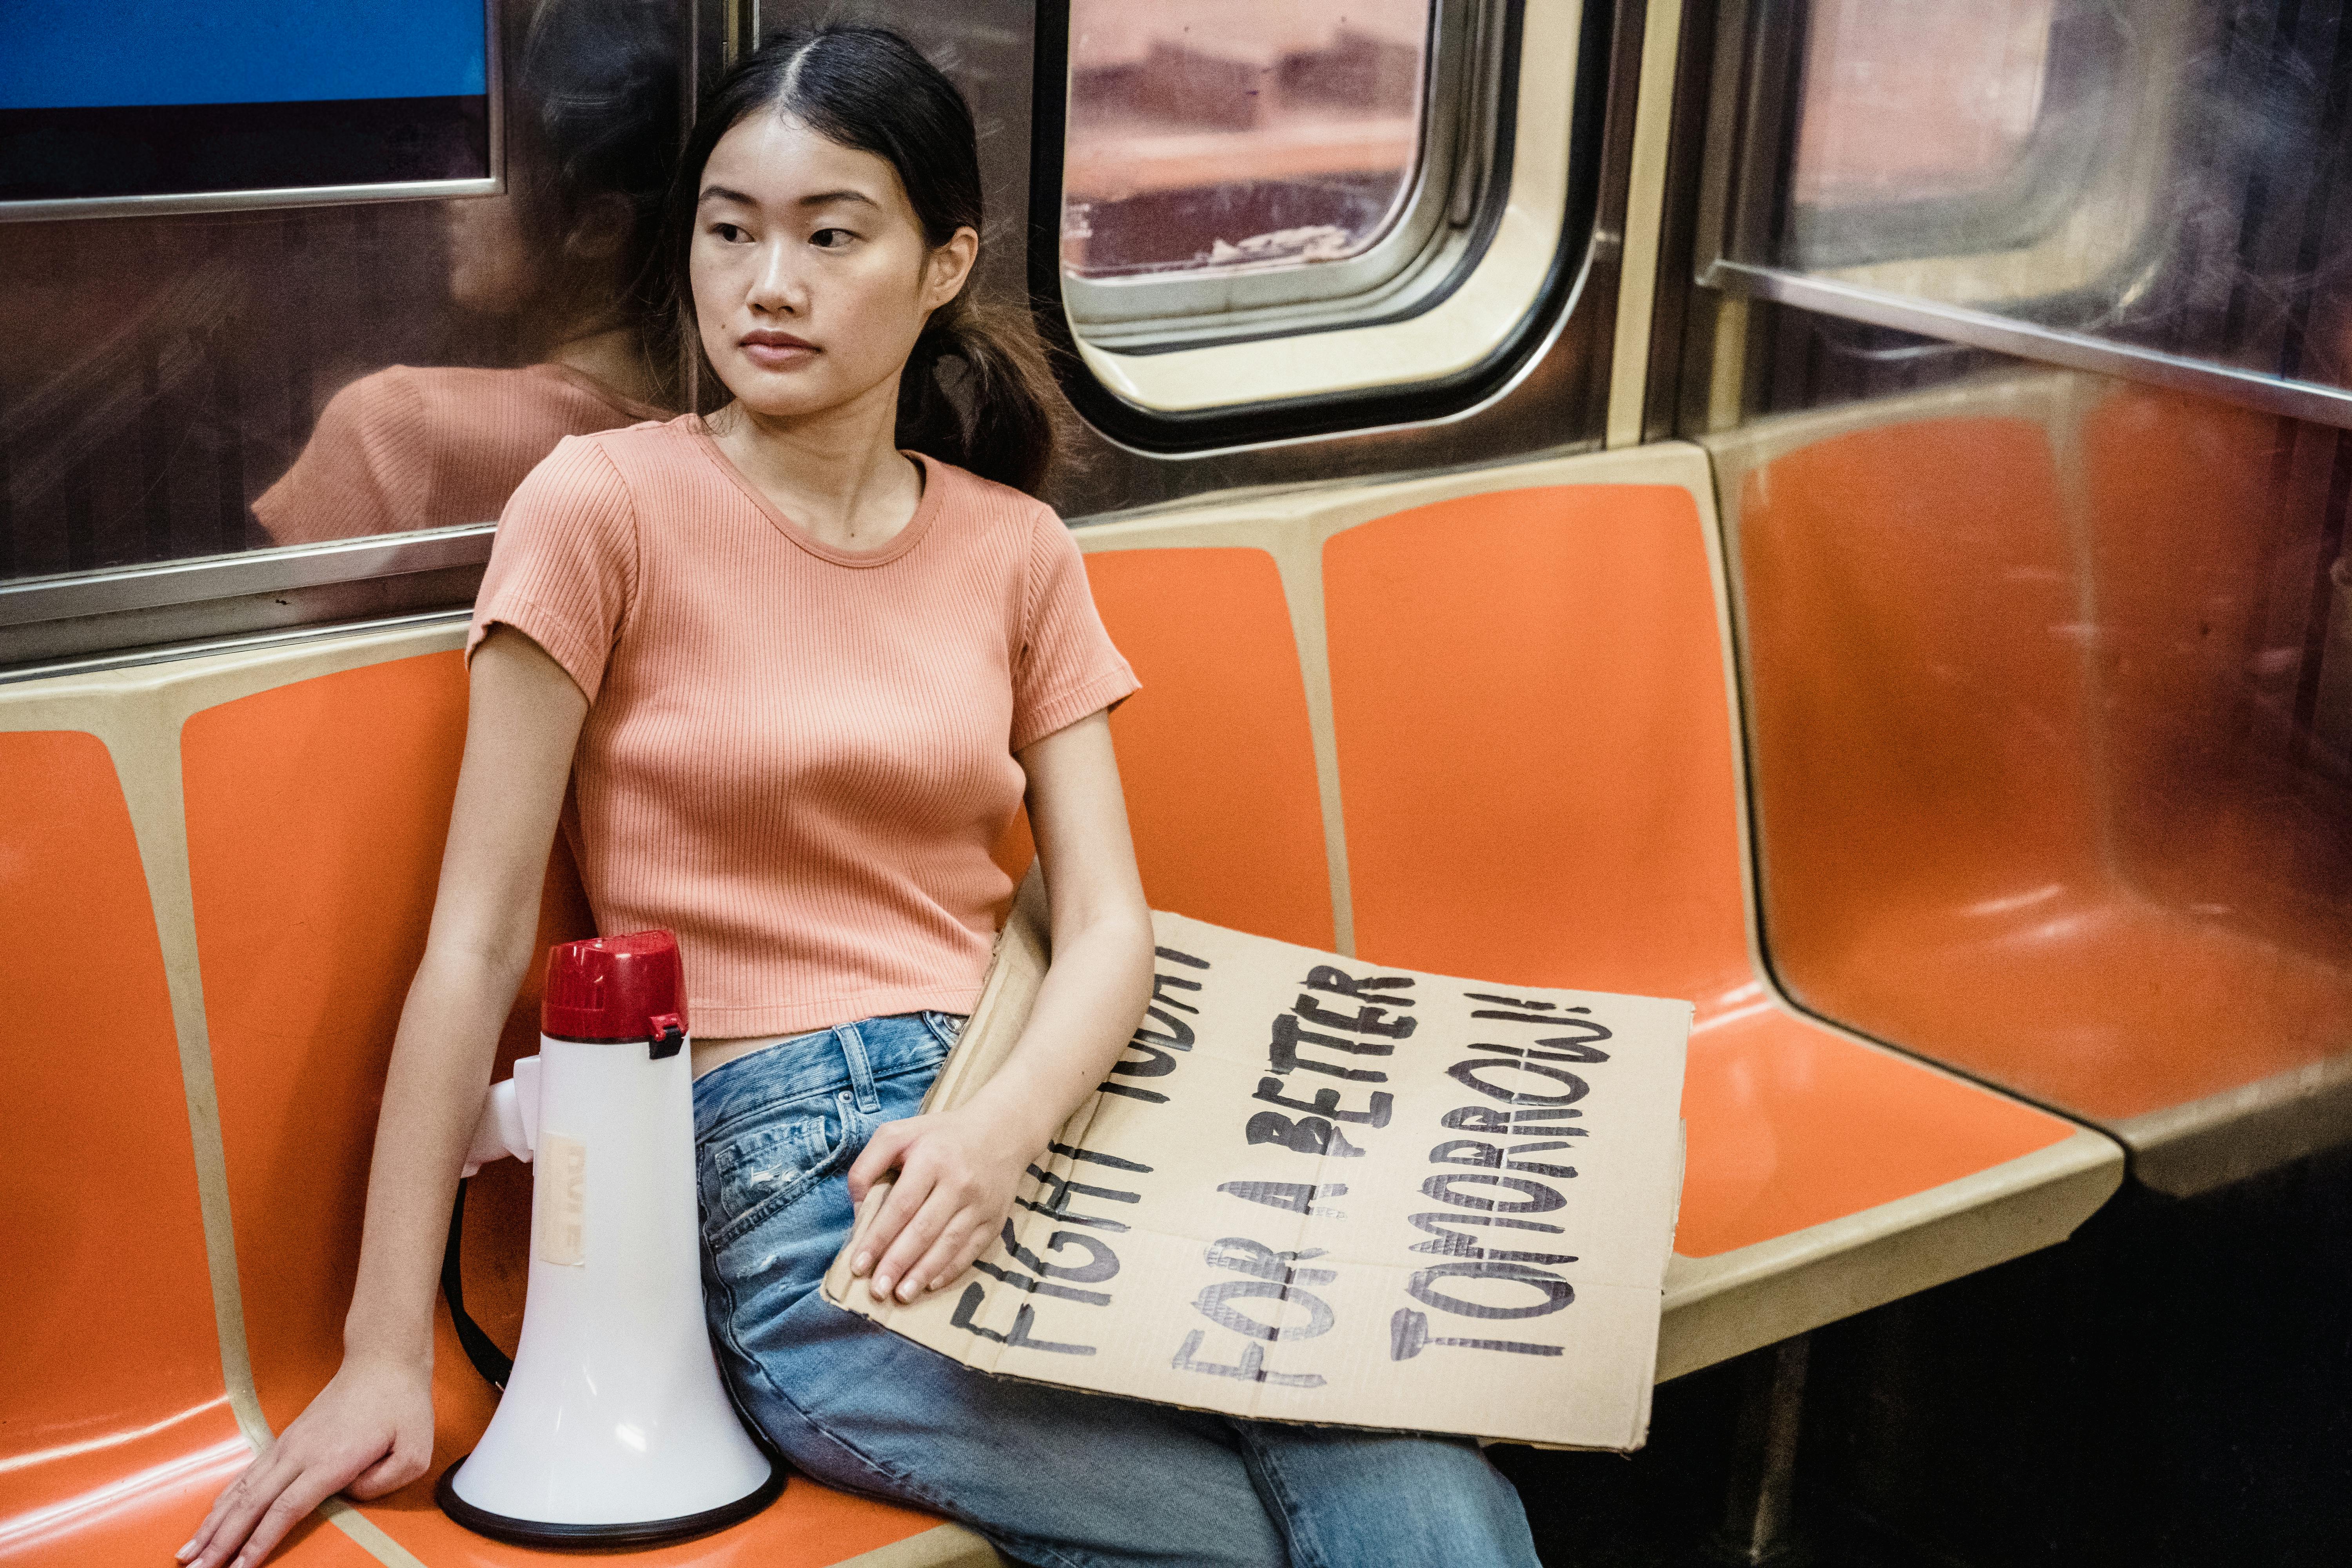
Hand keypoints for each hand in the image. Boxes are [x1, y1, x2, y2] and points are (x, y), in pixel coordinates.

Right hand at [180, 1352, 434, 1567]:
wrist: (383, 1361)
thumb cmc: (402, 1405)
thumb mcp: (415, 1450)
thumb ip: (383, 1483)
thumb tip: (349, 1495)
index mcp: (330, 1459)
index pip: (285, 1510)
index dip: (259, 1542)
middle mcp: (300, 1452)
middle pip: (252, 1504)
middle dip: (221, 1541)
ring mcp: (289, 1444)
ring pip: (243, 1490)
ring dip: (213, 1523)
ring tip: (188, 1552)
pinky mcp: (286, 1439)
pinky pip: (249, 1474)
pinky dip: (225, 1499)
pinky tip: (210, 1517)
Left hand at [845, 1104, 1038, 1303]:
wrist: (1001, 1131)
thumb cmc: (938, 1136)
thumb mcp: (897, 1134)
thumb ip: (868, 1166)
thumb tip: (858, 1211)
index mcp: (931, 1158)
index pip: (900, 1206)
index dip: (878, 1238)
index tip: (858, 1264)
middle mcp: (958, 1181)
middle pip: (923, 1230)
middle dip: (897, 1263)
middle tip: (876, 1289)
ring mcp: (980, 1202)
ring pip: (948, 1244)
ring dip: (922, 1273)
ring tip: (900, 1294)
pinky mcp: (995, 1218)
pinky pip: (972, 1250)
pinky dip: (951, 1269)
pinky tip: (930, 1284)